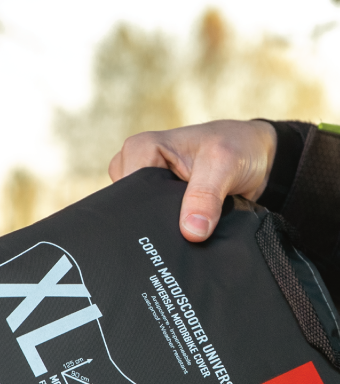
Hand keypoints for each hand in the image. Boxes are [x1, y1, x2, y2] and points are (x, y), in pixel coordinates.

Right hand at [108, 120, 277, 241]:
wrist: (257, 159)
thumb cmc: (237, 147)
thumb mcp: (224, 164)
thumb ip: (205, 196)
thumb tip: (191, 232)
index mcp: (142, 148)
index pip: (127, 189)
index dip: (144, 210)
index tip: (170, 223)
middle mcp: (137, 168)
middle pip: (129, 207)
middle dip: (151, 222)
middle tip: (179, 229)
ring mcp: (146, 189)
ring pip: (139, 219)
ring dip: (160, 228)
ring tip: (183, 229)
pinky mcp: (157, 205)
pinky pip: (152, 224)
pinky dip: (166, 231)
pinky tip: (181, 236)